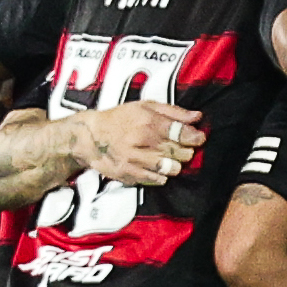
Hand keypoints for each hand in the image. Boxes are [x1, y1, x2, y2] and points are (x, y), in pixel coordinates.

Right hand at [76, 101, 205, 185]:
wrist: (88, 136)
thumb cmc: (120, 119)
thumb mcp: (145, 106)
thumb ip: (173, 112)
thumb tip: (198, 117)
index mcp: (147, 122)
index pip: (181, 133)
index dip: (195, 137)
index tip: (198, 138)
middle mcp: (141, 141)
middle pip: (180, 153)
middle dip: (185, 150)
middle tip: (179, 147)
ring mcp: (133, 160)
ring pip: (171, 168)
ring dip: (175, 164)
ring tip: (168, 157)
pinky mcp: (127, 174)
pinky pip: (157, 180)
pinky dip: (162, 175)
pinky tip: (156, 167)